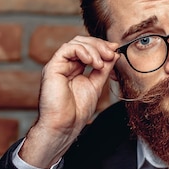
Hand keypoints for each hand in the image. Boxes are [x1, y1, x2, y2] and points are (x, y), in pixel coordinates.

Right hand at [20, 36, 119, 167]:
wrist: (65, 125)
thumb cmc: (77, 111)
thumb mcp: (96, 85)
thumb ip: (103, 69)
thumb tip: (114, 54)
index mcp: (75, 68)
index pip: (88, 49)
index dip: (102, 47)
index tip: (115, 50)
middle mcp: (66, 65)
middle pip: (82, 42)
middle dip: (99, 45)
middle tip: (111, 53)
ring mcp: (58, 65)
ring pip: (75, 43)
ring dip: (92, 49)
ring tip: (101, 63)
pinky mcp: (52, 67)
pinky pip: (66, 49)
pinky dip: (82, 51)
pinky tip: (91, 62)